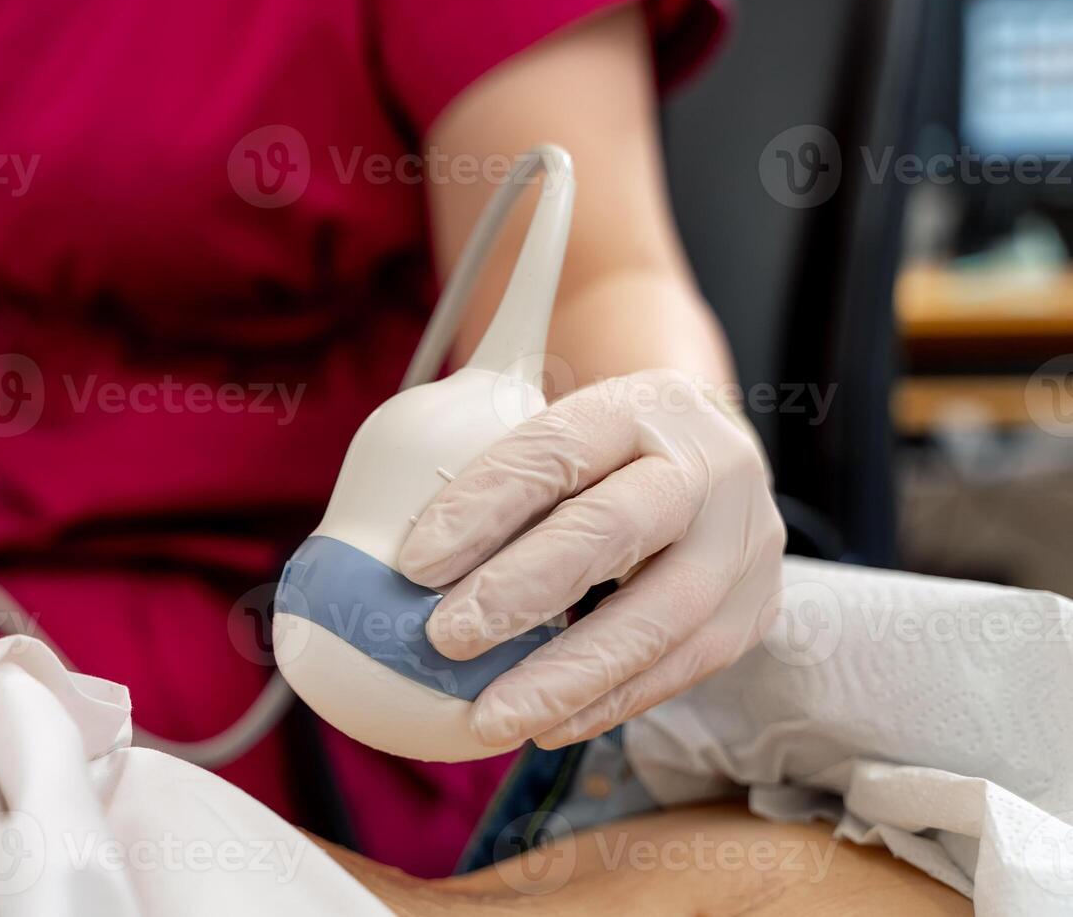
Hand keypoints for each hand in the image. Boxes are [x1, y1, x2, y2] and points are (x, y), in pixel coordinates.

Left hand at [399, 368, 785, 749]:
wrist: (706, 459)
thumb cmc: (600, 453)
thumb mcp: (556, 424)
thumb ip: (485, 463)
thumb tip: (377, 545)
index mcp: (645, 405)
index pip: (559, 450)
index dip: (484, 504)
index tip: (413, 563)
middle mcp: (709, 466)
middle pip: (616, 528)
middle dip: (524, 589)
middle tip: (447, 637)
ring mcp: (743, 543)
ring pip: (658, 618)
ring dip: (564, 675)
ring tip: (488, 718)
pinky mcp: (753, 611)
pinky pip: (679, 669)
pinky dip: (605, 703)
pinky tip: (542, 726)